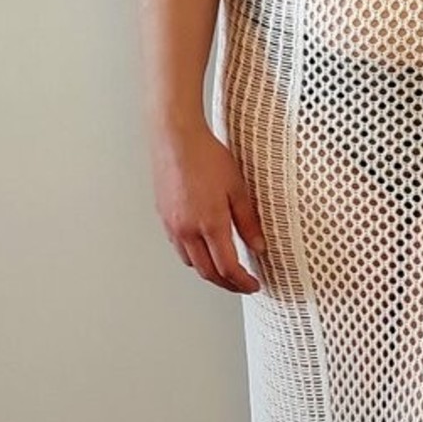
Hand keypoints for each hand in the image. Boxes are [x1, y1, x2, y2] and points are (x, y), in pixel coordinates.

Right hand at [150, 119, 265, 293]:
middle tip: (242, 285)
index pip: (227, 268)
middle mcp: (187, 230)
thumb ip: (248, 221)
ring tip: (225, 268)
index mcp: (210, 224)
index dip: (242, 282)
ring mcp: (173, 225)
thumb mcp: (238, 189)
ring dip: (209, 271)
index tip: (253, 285)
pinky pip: (179, 247)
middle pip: (208, 272)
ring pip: (191, 262)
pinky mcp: (164, 217)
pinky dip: (194, 256)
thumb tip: (259, 245)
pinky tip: (204, 248)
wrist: (176, 137)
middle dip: (227, 284)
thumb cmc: (206, 156)